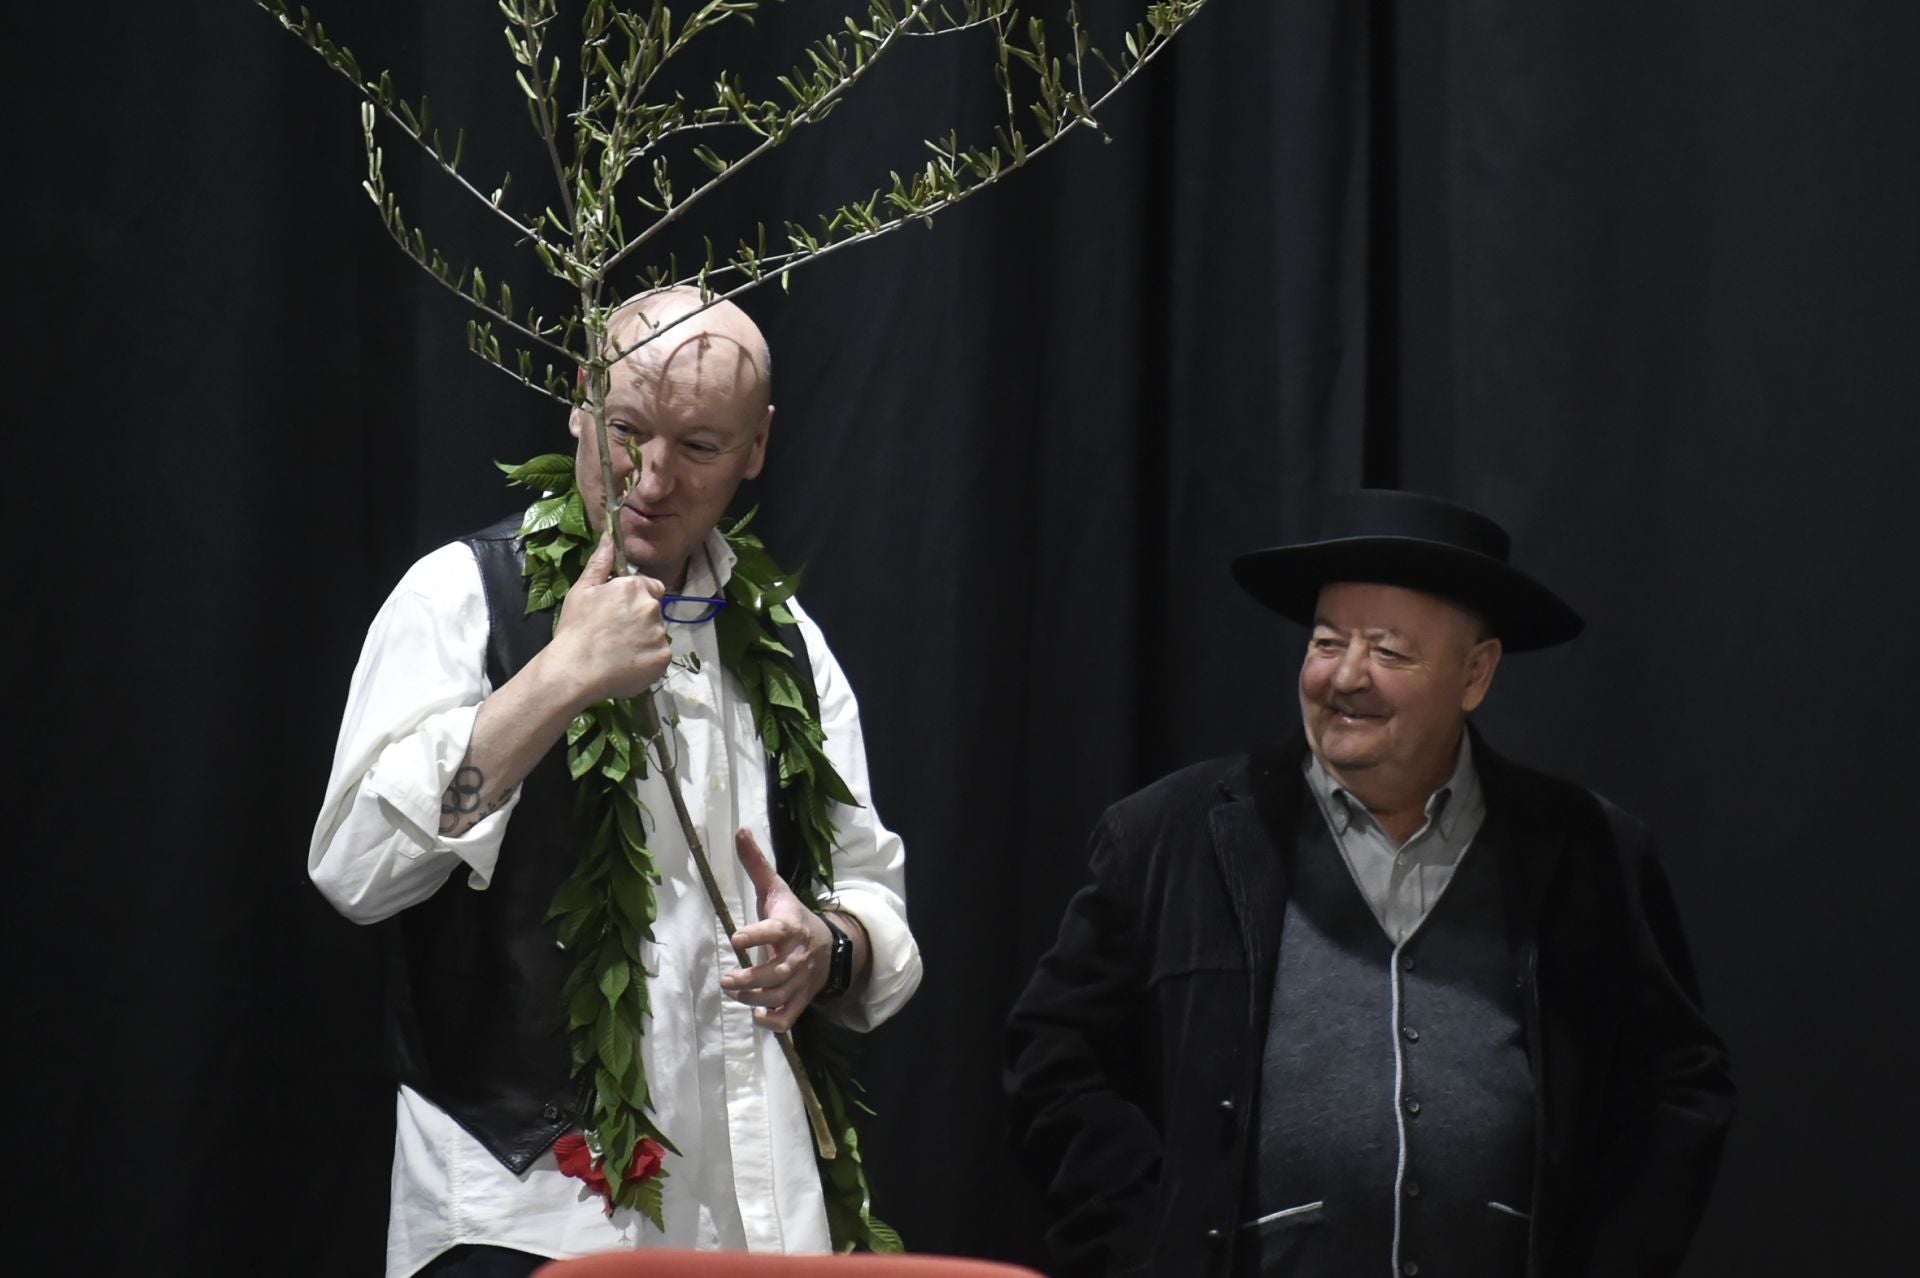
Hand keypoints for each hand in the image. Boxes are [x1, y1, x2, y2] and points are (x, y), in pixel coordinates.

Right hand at [550, 532, 670, 705]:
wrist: (575, 670)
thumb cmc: (575, 629)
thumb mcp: (582, 590)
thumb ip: (600, 563)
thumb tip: (609, 536)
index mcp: (635, 587)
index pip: (651, 586)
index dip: (636, 598)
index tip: (619, 612)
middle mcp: (652, 608)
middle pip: (653, 610)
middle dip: (640, 618)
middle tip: (615, 634)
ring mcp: (660, 634)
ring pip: (656, 634)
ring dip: (644, 640)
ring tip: (618, 652)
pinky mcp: (663, 658)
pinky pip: (659, 656)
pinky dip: (647, 660)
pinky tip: (627, 665)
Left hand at [721, 828, 830, 1031]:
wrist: (827, 946)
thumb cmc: (791, 916)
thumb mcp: (775, 889)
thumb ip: (756, 864)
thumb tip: (740, 830)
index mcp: (790, 926)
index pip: (776, 930)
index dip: (757, 934)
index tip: (736, 937)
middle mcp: (797, 956)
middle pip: (778, 971)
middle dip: (752, 978)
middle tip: (726, 979)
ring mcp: (800, 980)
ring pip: (780, 994)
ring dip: (755, 997)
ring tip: (733, 992)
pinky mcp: (800, 998)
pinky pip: (790, 1016)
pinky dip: (774, 1020)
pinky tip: (757, 1014)